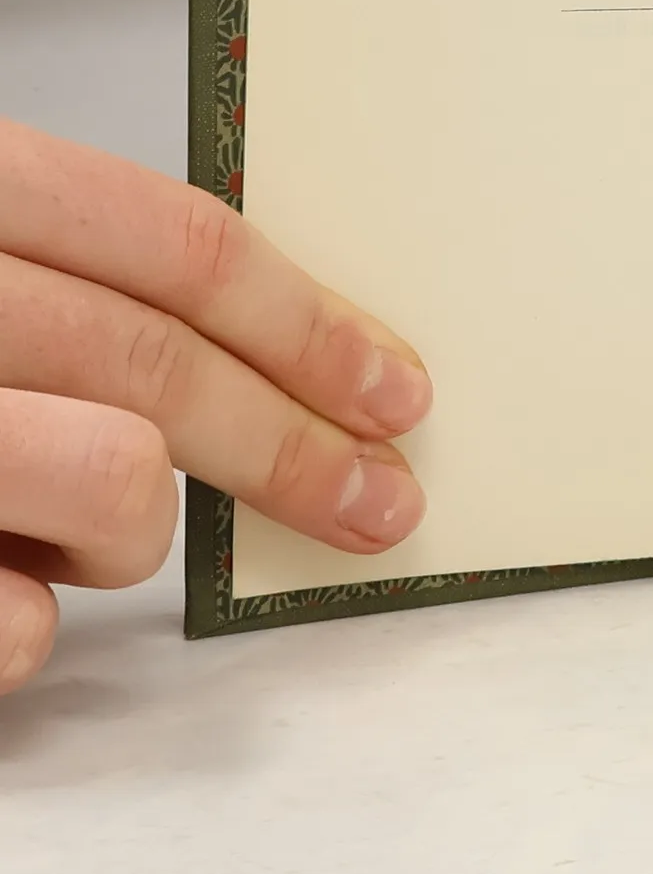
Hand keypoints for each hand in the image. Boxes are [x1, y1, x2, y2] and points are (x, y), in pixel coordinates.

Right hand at [0, 121, 430, 693]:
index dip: (309, 320)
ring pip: (111, 485)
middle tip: (378, 499)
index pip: (176, 246)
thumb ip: (61, 278)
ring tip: (57, 525)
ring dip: (121, 529)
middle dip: (297, 447)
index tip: (394, 385)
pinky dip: (23, 626)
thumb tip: (254, 357)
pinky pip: (18, 627)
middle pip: (161, 369)